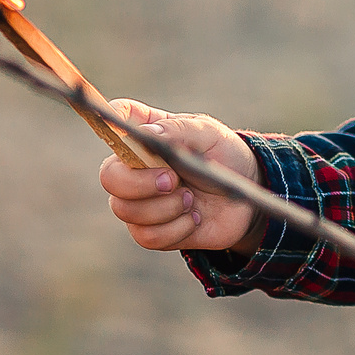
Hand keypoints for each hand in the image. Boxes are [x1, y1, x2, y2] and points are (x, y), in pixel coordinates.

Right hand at [98, 99, 263, 254]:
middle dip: (140, 183)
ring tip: (191, 199)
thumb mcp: (208, 134)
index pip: (115, 118)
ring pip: (126, 210)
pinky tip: (193, 218)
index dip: (109, 120)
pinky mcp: (151, 230)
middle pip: (109, 177)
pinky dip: (176, 229)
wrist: (245, 197)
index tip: (125, 129)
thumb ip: (178, 130)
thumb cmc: (223, 156)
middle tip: (173, 180)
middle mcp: (134, 167)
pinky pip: (147, 236)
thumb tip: (146, 134)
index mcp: (146, 134)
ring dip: (165, 207)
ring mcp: (139, 200)